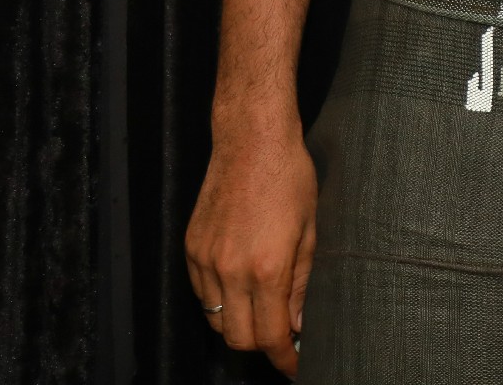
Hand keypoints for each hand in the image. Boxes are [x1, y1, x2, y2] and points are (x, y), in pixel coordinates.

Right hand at [185, 121, 316, 376]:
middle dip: (262, 346)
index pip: (270, 336)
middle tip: (282, 337)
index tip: (295, 366)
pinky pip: (203, 294)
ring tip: (263, 309)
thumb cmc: (291, 178)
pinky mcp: (191, 248)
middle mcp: (230, 270)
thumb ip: (303, 283)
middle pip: (238, 339)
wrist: (251, 141)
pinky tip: (242, 285)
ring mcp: (205, 260)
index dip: (284, 358)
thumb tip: (299, 324)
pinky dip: (221, 300)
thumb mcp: (311, 231)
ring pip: (217, 319)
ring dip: (240, 323)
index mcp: (267, 268)